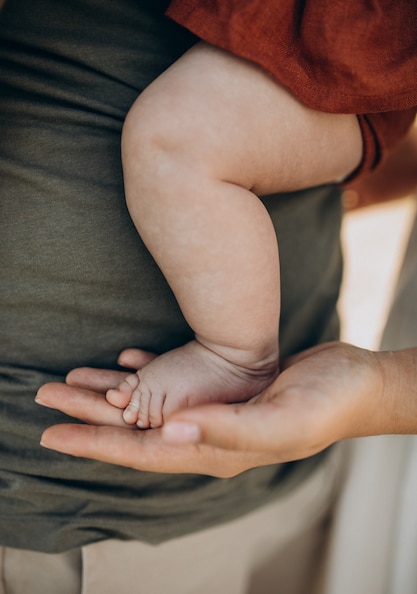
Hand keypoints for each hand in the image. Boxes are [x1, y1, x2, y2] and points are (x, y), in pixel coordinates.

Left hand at [37, 342, 386, 476]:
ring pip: (147, 407)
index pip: (141, 453)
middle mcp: (206, 435)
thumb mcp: (281, 419)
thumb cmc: (325, 404)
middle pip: (134, 431)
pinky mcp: (219, 390)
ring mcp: (212, 413)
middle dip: (87, 418)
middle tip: (44, 399)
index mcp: (216, 450)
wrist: (355, 383)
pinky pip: (169, 385)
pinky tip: (123, 364)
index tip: (50, 437)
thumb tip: (168, 432)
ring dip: (108, 395)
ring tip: (71, 380)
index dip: (95, 445)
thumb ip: (226, 429)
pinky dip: (143, 375)